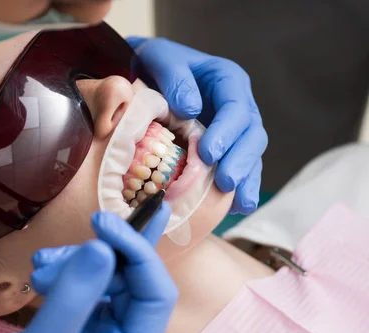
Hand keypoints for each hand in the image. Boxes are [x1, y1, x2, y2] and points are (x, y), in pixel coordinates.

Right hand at [0, 203, 176, 332]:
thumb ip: (74, 295)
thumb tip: (104, 245)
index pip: (156, 295)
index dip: (136, 252)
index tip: (102, 223)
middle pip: (129, 283)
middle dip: (92, 260)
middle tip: (49, 259)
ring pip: (105, 280)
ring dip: (73, 265)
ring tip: (38, 268)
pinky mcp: (81, 328)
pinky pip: (85, 287)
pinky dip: (64, 273)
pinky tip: (40, 272)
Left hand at [127, 37, 267, 214]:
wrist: (148, 76)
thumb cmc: (155, 65)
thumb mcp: (161, 58)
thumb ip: (174, 77)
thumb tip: (191, 108)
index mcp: (227, 81)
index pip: (236, 107)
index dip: (226, 131)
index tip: (208, 153)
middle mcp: (238, 106)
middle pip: (251, 134)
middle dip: (241, 160)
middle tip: (224, 181)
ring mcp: (235, 130)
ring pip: (251, 155)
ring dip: (246, 178)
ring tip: (238, 201)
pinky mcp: (227, 150)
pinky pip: (241, 169)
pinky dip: (241, 188)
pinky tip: (237, 207)